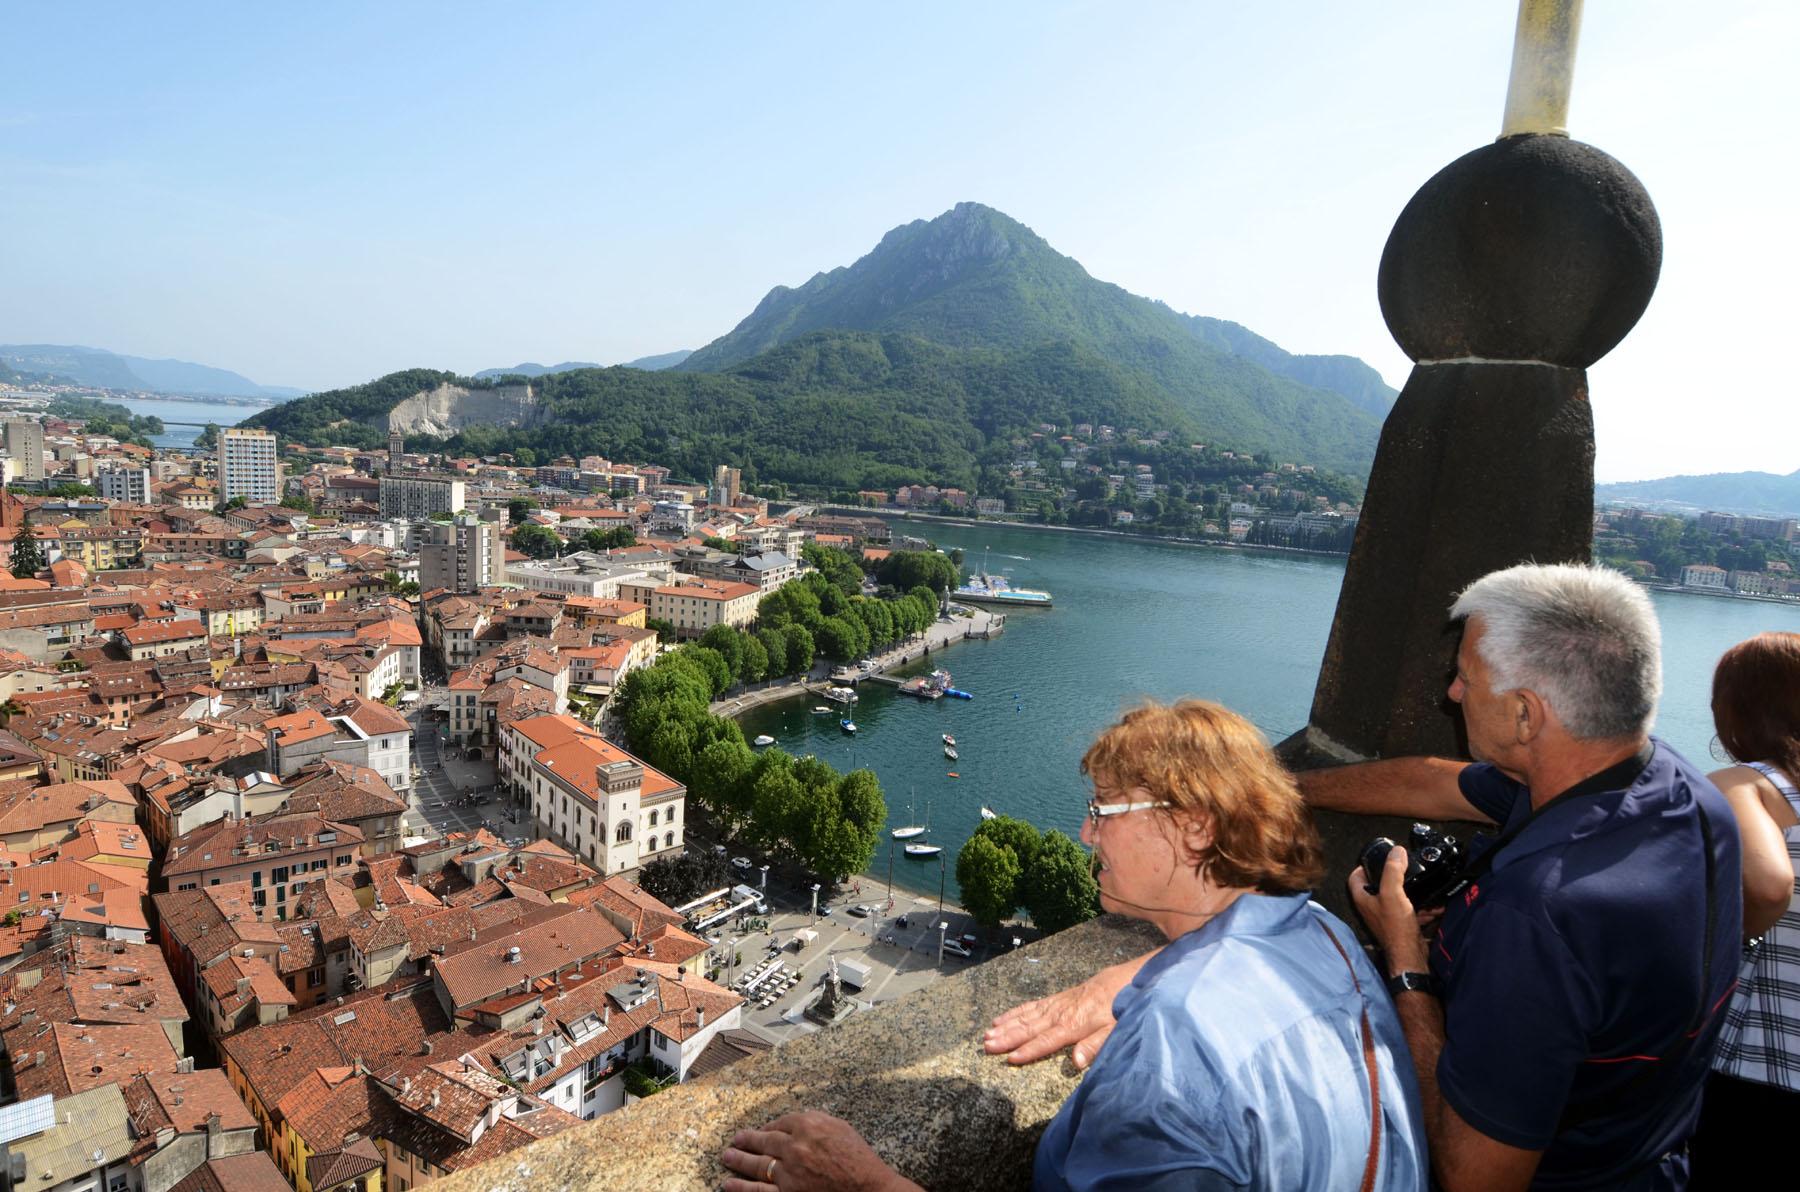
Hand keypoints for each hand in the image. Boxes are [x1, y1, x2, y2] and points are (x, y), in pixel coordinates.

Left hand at [720, 1112, 919, 1191]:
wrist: (868, 1188)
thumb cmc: (859, 1158)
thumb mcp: (840, 1127)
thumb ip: (815, 1121)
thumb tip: (795, 1123)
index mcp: (808, 1125)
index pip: (780, 1123)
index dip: (768, 1127)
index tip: (762, 1130)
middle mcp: (795, 1146)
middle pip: (764, 1140)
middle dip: (747, 1140)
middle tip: (736, 1140)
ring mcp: (789, 1173)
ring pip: (757, 1165)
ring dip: (739, 1161)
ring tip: (727, 1157)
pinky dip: (742, 1188)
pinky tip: (729, 1184)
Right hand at [983, 953, 1148, 1068]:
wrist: (1122, 980)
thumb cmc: (1120, 1010)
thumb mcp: (1114, 1031)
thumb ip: (1094, 1046)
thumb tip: (1076, 1063)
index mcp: (1073, 1025)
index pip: (1046, 1041)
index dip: (1028, 1051)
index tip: (1010, 1059)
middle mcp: (1059, 1014)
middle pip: (1029, 1028)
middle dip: (1007, 1038)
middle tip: (986, 1046)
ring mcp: (1055, 1005)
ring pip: (1025, 1017)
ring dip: (1006, 1026)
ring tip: (987, 1035)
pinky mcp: (1055, 1000)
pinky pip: (1030, 1006)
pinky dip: (1014, 1012)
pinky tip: (1001, 1019)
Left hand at [1347, 845, 1429, 972]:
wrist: (1411, 956)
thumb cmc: (1396, 927)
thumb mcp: (1393, 894)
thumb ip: (1392, 871)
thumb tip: (1396, 851)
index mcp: (1363, 898)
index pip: (1356, 876)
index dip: (1365, 865)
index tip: (1379, 857)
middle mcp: (1372, 907)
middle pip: (1378, 885)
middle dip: (1394, 876)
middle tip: (1406, 868)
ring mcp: (1386, 916)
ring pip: (1398, 897)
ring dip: (1412, 892)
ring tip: (1426, 886)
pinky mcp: (1401, 924)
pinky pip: (1411, 910)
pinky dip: (1422, 906)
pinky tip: (1435, 905)